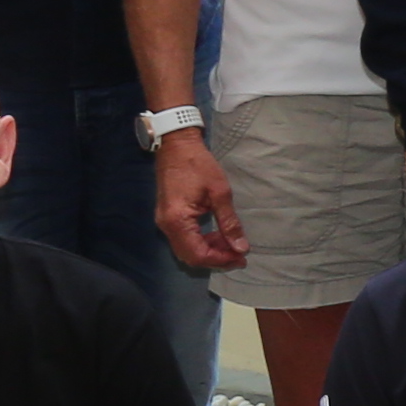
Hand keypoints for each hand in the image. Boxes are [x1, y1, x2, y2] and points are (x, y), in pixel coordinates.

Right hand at [154, 131, 247, 273]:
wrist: (176, 145)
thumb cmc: (199, 165)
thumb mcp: (220, 193)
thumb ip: (229, 223)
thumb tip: (241, 248)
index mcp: (178, 220)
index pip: (198, 254)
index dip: (221, 260)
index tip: (241, 258)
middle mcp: (166, 226)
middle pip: (190, 256)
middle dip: (216, 259)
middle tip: (239, 255)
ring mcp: (164, 222)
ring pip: (186, 250)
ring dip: (209, 251)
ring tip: (231, 245)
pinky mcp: (168, 218)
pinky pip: (184, 240)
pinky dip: (201, 242)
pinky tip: (218, 236)